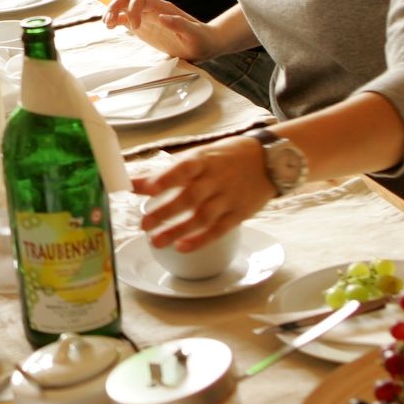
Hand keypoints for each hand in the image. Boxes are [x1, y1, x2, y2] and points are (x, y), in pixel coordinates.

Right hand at [102, 0, 213, 61]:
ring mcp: (146, 18)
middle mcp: (152, 9)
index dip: (133, 9)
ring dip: (112, 12)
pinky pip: (125, 19)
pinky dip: (115, 21)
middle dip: (116, 6)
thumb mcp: (194, 34)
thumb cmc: (201, 40)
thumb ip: (180, 25)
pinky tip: (111, 27)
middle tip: (110, 21)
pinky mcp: (142, 28)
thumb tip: (161, 17)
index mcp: (163, 8)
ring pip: (124, 7)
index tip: (135, 27)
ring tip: (107, 25)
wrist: (204, 45)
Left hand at [132, 137, 273, 251]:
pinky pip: (219, 229)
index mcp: (203, 160)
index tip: (148, 188)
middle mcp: (216, 179)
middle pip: (190, 196)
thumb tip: (134, 182)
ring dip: (178, 230)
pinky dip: (201, 240)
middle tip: (144, 224)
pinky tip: (183, 247)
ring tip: (156, 241)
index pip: (184, 168)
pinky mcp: (239, 214)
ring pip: (202, 216)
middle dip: (165, 211)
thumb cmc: (225, 157)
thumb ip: (167, 171)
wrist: (269, 160)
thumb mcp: (199, 156)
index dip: (166, 178)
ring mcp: (229, 197)